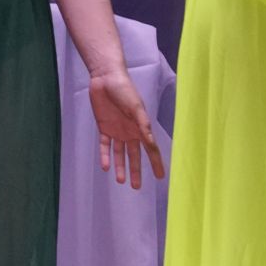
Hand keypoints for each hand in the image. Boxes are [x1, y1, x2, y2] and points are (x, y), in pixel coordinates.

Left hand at [87, 68, 164, 188]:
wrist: (105, 78)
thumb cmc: (124, 90)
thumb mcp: (136, 107)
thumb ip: (143, 125)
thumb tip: (150, 142)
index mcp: (141, 127)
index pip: (151, 149)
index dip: (156, 163)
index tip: (161, 177)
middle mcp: (130, 132)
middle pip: (135, 155)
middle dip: (136, 170)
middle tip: (136, 187)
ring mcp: (117, 131)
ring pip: (119, 153)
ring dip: (120, 166)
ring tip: (121, 181)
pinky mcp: (104, 127)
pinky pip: (105, 145)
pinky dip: (105, 156)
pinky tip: (105, 167)